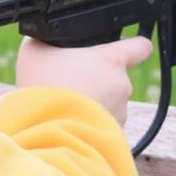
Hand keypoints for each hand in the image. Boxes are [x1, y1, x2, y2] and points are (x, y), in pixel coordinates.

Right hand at [16, 34, 153, 125]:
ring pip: (108, 105)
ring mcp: (120, 113)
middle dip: (95, 82)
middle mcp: (122, 86)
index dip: (134, 46)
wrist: (47, 130)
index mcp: (111, 60)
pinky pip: (101, 127)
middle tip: (68, 85)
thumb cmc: (45, 86)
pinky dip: (87, 126)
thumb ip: (45, 41)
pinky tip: (67, 124)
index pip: (140, 47)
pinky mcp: (113, 137)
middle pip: (114, 79)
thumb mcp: (35, 51)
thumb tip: (41, 38)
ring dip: (92, 105)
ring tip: (63, 107)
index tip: (128, 48)